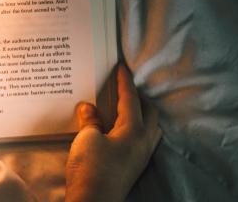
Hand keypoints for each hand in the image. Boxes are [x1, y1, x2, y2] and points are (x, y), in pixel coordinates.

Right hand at [65, 64, 161, 201]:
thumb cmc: (92, 168)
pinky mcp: (134, 168)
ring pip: (150, 129)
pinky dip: (136, 129)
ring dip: (142, 115)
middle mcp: (144, 142)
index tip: (123, 68)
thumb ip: (90, 120)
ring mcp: (141, 157)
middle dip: (139, 98)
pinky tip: (122, 132)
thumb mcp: (87, 138)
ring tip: (128, 108)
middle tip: (126, 87)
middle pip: (149, 113)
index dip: (125, 82)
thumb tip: (89, 108)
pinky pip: (142, 141)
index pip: (131, 99)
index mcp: (135, 130)